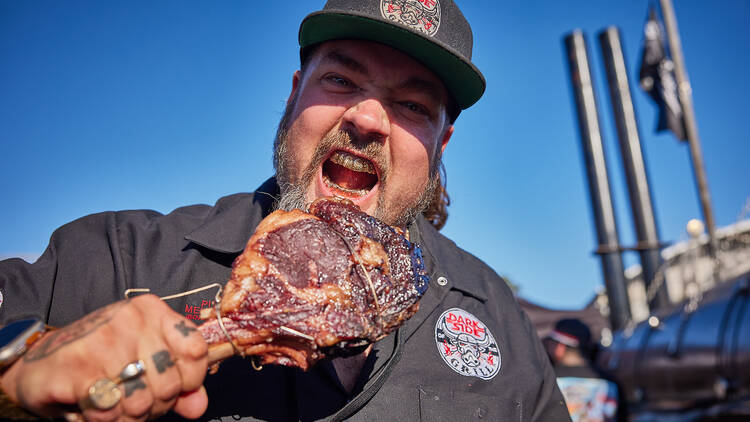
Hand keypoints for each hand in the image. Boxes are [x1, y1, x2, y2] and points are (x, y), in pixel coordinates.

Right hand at [0, 295, 208, 420]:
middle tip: (130, 401)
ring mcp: (104, 338)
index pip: (196, 350)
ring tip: (112, 405)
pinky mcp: (79, 365)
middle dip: (154, 405)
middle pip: (169, 383)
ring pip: (141, 400)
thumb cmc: (99, 361)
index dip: (189, 380)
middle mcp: (131, 319)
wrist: (39, 362)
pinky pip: (109, 409)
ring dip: (127, 415)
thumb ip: (178, 383)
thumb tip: (198, 406)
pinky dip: (103, 418)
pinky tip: (93, 406)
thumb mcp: (144, 363)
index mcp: (152, 311)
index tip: (172, 388)